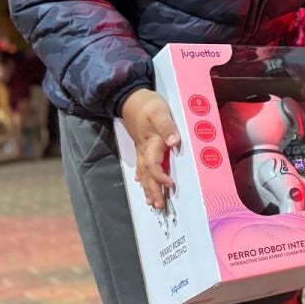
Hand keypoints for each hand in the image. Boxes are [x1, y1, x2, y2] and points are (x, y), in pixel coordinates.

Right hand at [120, 88, 179, 209]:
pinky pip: (141, 165)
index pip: (154, 166)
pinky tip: (141, 182)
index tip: (170, 185)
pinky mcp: (141, 146)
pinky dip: (142, 176)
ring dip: (147, 187)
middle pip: (148, 174)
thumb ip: (167, 126)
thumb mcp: (159, 111)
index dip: (161, 177)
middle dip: (153, 190)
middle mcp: (145, 149)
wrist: (130, 97)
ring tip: (151, 202)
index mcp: (151, 143)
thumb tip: (174, 142)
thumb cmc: (147, 103)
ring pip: (144, 172)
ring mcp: (141, 148)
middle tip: (158, 206)